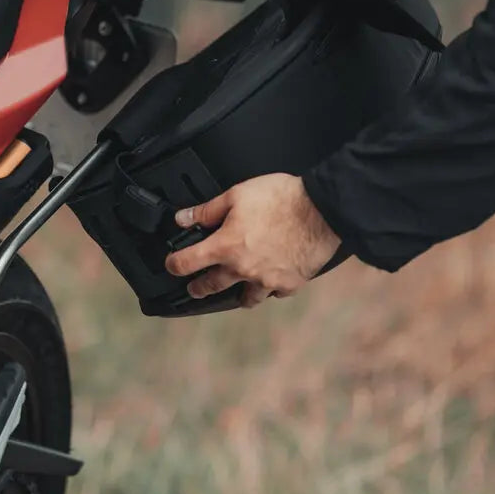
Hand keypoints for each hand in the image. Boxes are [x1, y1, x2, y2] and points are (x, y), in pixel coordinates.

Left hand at [164, 174, 341, 308]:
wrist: (323, 210)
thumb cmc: (282, 199)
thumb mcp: (237, 194)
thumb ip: (207, 210)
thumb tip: (183, 218)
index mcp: (226, 247)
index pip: (187, 263)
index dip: (174, 264)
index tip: (171, 264)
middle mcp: (243, 269)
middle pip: (211, 287)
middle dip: (199, 287)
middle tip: (195, 288)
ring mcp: (267, 280)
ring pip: (245, 298)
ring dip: (236, 294)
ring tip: (235, 291)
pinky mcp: (290, 284)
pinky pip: (274, 293)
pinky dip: (269, 288)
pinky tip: (269, 281)